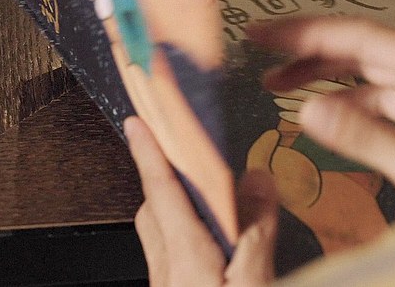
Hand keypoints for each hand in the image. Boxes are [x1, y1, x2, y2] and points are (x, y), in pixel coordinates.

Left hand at [125, 117, 277, 285]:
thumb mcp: (256, 285)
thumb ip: (257, 234)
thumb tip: (257, 180)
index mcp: (186, 258)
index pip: (160, 191)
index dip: (149, 152)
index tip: (137, 123)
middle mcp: (168, 272)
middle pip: (154, 211)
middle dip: (164, 178)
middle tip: (180, 153)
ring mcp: (168, 286)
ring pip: (160, 237)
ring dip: (176, 211)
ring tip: (206, 195)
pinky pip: (172, 259)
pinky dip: (188, 239)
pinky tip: (217, 247)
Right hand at [248, 16, 394, 210]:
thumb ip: (363, 137)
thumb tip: (308, 113)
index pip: (359, 37)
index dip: (305, 32)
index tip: (264, 33)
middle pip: (360, 48)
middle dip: (307, 51)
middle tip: (261, 53)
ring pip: (367, 72)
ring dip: (324, 78)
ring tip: (277, 84)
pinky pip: (383, 98)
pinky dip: (350, 104)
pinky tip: (323, 114)